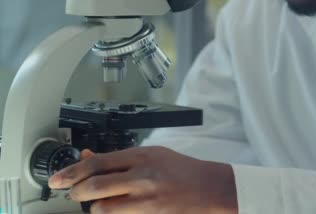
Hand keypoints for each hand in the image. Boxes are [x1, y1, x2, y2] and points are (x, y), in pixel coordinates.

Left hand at [48, 146, 237, 213]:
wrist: (209, 188)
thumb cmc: (183, 170)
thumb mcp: (153, 155)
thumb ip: (120, 158)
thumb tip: (88, 157)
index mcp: (143, 155)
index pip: (97, 162)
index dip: (72, 171)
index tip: (58, 178)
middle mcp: (143, 175)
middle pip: (94, 185)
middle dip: (76, 192)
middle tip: (73, 192)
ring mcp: (147, 198)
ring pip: (103, 207)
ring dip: (94, 207)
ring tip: (98, 202)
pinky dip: (111, 213)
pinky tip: (115, 208)